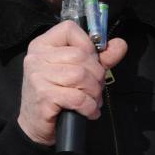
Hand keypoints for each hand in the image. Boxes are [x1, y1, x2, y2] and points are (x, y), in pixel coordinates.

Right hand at [17, 20, 126, 145]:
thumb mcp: (77, 71)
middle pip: (80, 55)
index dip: (87, 44)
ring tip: (93, 100)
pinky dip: (89, 106)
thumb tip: (120, 45)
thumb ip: (99, 57)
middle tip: (96, 87)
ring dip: (94, 91)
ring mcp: (38, 76)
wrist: (35, 126)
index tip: (92, 60)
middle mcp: (37, 57)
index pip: (69, 29)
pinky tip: (89, 111)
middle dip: (96, 74)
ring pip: (80, 76)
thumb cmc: (55, 94)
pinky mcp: (43, 96)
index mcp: (43, 44)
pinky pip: (77, 97)